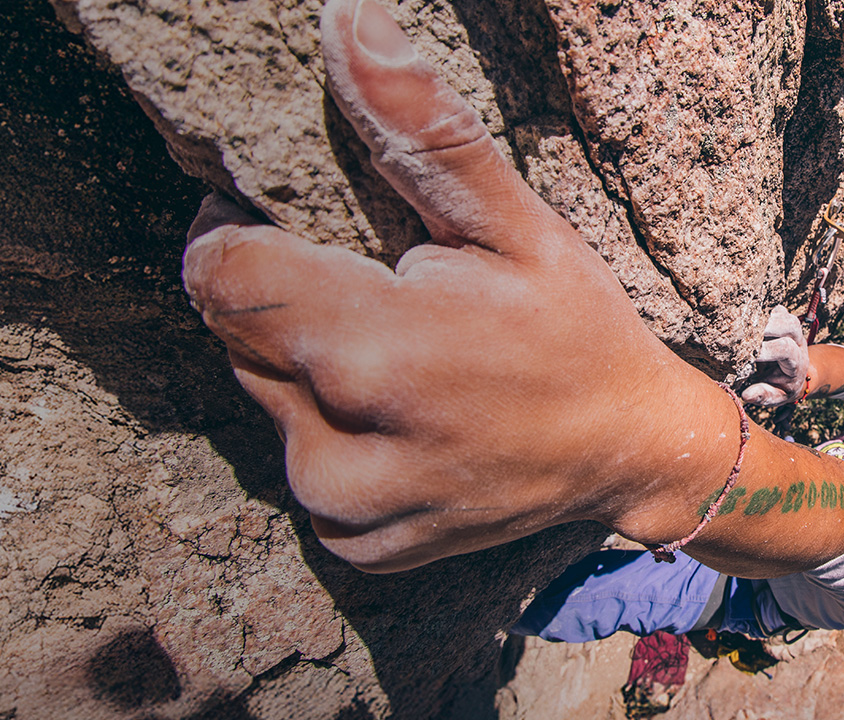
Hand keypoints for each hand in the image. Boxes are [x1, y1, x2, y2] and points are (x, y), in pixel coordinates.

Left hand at [182, 0, 734, 570]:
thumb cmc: (576, 330)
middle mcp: (335, 446)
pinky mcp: (350, 544)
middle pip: (237, 338)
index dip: (234, 235)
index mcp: (369, 351)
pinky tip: (400, 418)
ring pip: (264, 399)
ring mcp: (340, 506)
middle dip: (285, 300)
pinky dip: (332, 431)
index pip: (217, 275)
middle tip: (373, 291)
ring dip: (306, 367)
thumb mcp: (518, 223)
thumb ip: (420, 132)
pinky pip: (300, 460)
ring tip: (396, 359)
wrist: (627, 457)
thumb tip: (345, 24)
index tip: (284, 224)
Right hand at [739, 306, 810, 406]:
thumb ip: (763, 395)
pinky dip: (765, 312)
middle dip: (769, 328)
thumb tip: (746, 396)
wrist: (794, 376)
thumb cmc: (781, 387)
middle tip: (747, 333)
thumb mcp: (775, 397)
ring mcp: (793, 332)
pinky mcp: (785, 322)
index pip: (786, 350)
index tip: (749, 355)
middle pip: (791, 326)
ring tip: (747, 324)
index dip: (767, 350)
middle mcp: (798, 344)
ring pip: (786, 316)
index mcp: (797, 363)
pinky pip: (779, 311)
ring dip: (767, 318)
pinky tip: (750, 317)